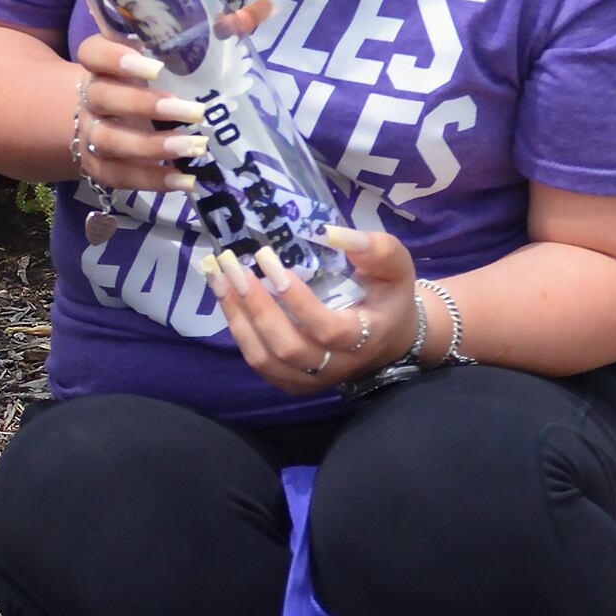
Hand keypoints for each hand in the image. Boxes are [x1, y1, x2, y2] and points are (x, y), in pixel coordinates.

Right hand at [70, 32, 226, 195]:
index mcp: (100, 63)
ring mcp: (90, 132)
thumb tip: (242, 19)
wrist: (103, 117)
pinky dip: (152, 180)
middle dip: (146, 105)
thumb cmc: (143, 80)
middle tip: (196, 111)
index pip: (92, 53)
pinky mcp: (97, 165)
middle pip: (103, 97)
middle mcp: (90, 96)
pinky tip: (186, 180)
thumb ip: (187, 42)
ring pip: (109, 139)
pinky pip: (118, 176)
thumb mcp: (156, 58)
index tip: (156, 68)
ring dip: (152, 146)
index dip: (116, 58)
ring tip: (194, 146)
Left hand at [203, 225, 418, 396]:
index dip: (297, 302)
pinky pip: (260, 364)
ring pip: (267, 361)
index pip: (328, 329)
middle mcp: (339, 365)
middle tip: (234, 268)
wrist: (390, 336)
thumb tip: (331, 234)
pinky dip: (239, 331)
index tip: (271, 264)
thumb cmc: (389, 294)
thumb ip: (375, 249)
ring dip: (239, 319)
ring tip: (220, 279)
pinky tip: (227, 297)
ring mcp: (314, 378)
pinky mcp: (294, 381)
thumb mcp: (395, 266)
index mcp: (366, 336)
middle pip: (289, 349)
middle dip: (257, 308)